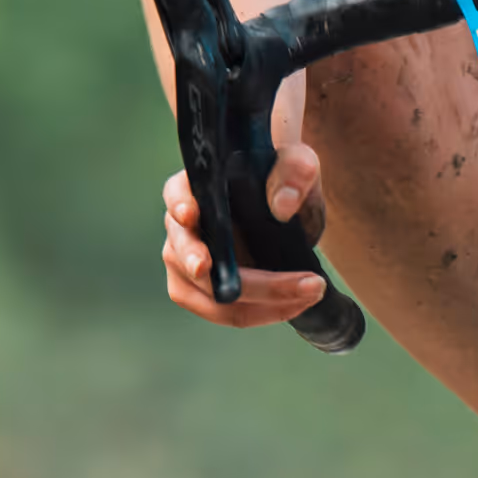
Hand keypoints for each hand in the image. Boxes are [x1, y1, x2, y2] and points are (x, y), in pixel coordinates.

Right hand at [157, 138, 326, 326]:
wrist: (288, 206)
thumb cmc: (283, 178)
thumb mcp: (297, 164)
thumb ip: (295, 171)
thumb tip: (283, 205)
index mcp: (195, 187)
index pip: (176, 193)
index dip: (181, 205)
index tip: (191, 214)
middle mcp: (182, 226)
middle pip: (188, 255)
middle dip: (220, 274)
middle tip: (243, 284)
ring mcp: (189, 262)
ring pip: (204, 295)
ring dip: (254, 302)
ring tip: (301, 296)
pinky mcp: (205, 291)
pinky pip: (225, 311)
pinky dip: (260, 313)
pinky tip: (295, 303)